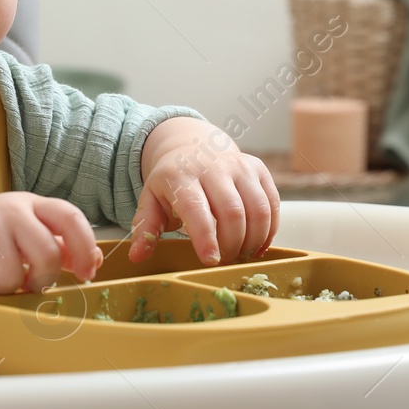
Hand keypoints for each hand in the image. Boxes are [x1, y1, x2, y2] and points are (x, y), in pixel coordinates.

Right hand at [0, 192, 103, 296]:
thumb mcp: (20, 230)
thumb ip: (55, 243)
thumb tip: (95, 259)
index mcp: (29, 204)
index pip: (70, 216)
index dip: (85, 246)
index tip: (87, 273)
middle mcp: (8, 209)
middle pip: (46, 255)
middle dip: (41, 281)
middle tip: (26, 285)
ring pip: (13, 278)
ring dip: (2, 289)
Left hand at [129, 118, 279, 265]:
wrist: (194, 147)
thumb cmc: (172, 181)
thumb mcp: (151, 200)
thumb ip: (146, 228)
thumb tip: (137, 257)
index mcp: (181, 175)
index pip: (196, 208)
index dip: (206, 237)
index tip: (211, 260)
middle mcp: (213, 167)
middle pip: (232, 212)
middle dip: (232, 244)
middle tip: (224, 261)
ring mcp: (239, 166)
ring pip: (258, 209)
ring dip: (253, 240)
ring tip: (240, 255)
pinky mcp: (259, 170)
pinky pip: (272, 204)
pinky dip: (269, 230)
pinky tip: (257, 245)